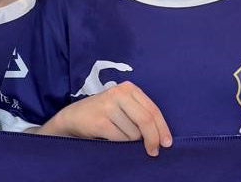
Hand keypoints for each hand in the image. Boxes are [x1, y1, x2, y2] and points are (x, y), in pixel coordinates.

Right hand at [39, 82, 171, 156]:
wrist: (73, 117)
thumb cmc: (104, 113)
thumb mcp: (124, 106)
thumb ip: (140, 114)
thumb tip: (162, 137)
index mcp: (128, 88)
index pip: (153, 110)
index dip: (162, 129)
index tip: (167, 143)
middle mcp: (118, 93)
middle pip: (146, 121)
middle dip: (153, 139)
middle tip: (154, 151)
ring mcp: (108, 105)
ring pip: (134, 133)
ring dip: (130, 141)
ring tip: (118, 134)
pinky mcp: (100, 120)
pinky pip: (121, 138)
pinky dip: (120, 143)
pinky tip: (110, 137)